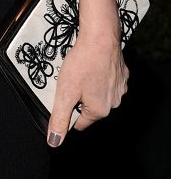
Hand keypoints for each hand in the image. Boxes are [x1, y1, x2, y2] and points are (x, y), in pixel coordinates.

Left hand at [47, 28, 127, 145]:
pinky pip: (107, 80)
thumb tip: (55, 141)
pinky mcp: (122, 74)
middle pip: (89, 107)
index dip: (67, 110)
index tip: (63, 96)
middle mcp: (114, 102)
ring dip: (88, 86)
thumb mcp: (64, 93)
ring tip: (81, 71)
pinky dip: (98, 75)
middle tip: (70, 81)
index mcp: (100, 110)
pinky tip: (91, 65)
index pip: (79, 122)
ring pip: (98, 93)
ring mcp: (120, 88)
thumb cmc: (83, 63)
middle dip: (78, 97)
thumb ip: (59, 118)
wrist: (100, 37)